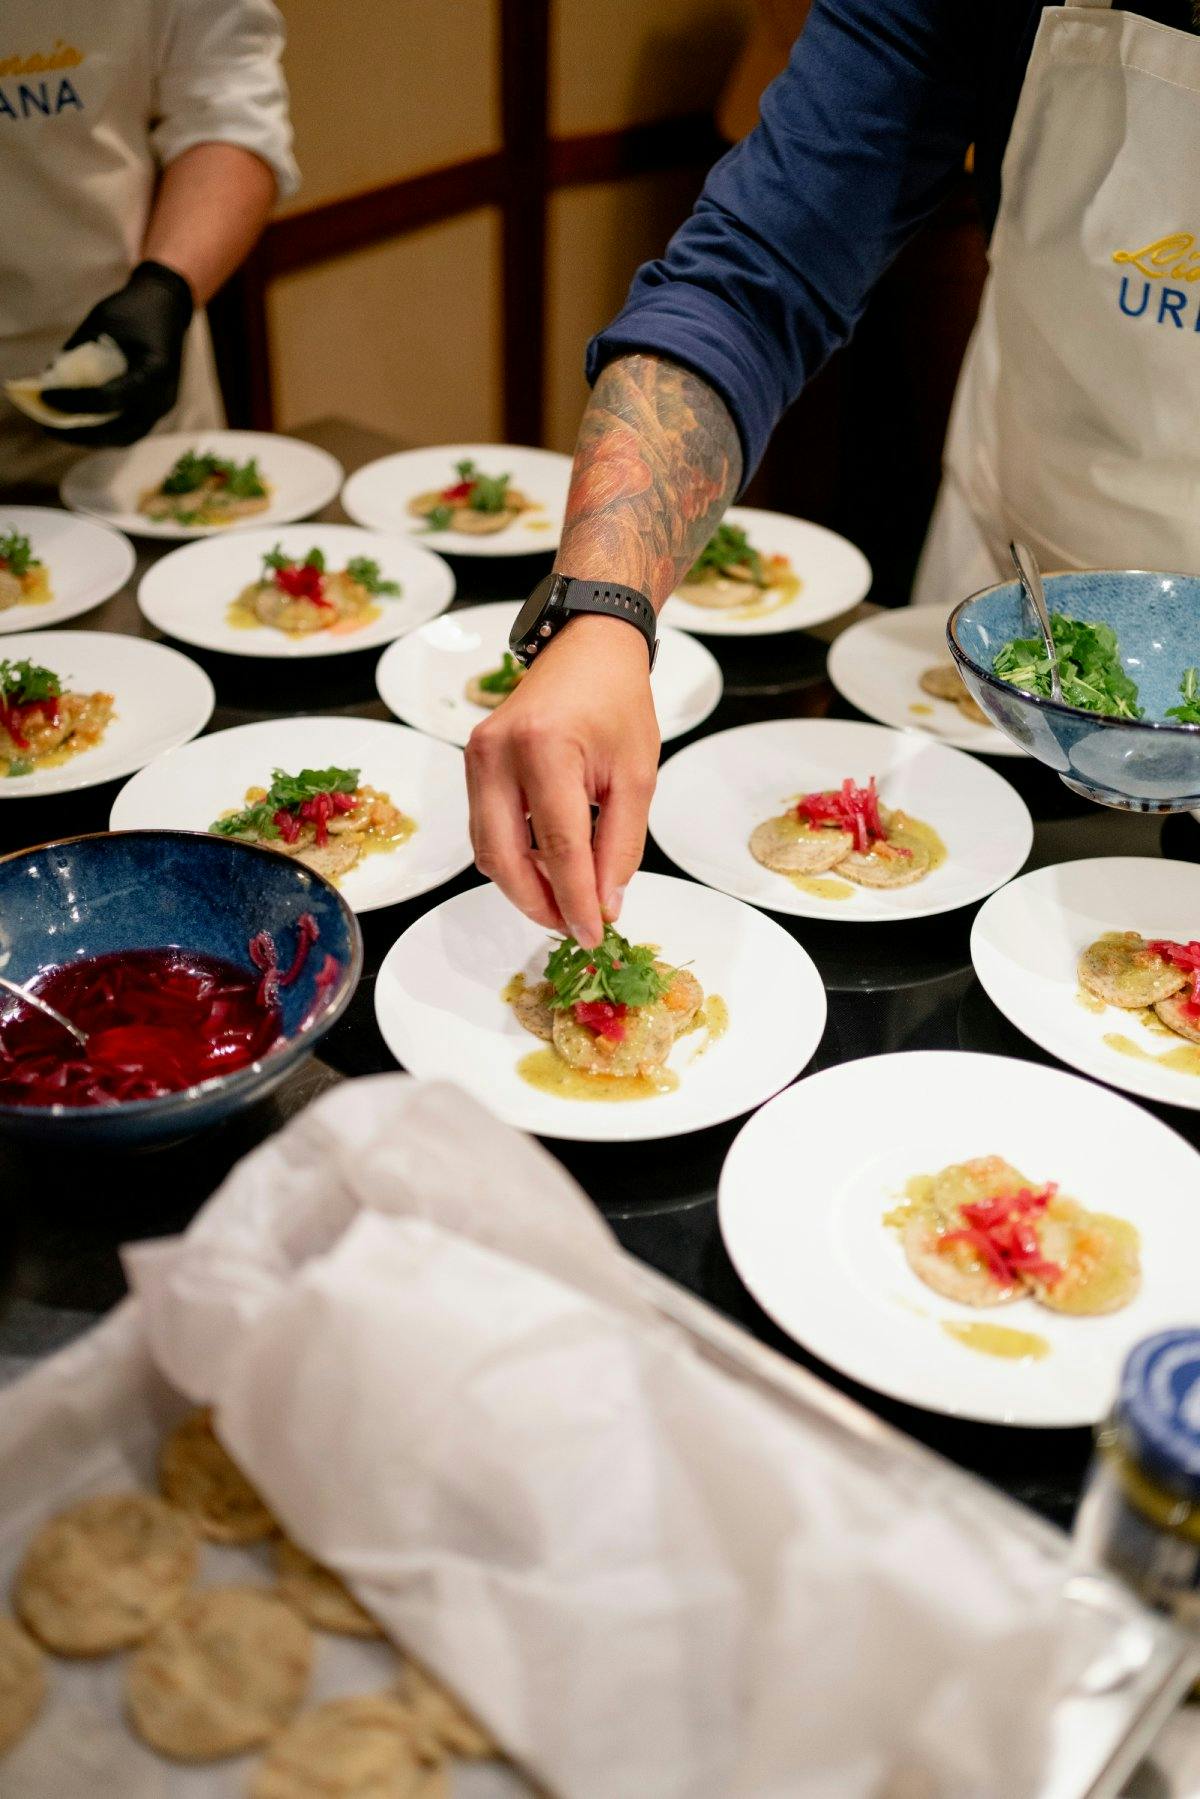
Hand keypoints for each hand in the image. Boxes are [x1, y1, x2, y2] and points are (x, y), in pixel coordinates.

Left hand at [41, 261, 193, 446]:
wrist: (166, 308)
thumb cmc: (133, 309)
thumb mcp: (101, 322)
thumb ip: (78, 353)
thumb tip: (46, 382)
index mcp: (154, 372)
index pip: (108, 399)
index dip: (73, 402)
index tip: (44, 397)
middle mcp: (162, 398)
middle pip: (119, 431)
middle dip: (80, 434)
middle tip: (48, 427)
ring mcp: (162, 408)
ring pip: (124, 437)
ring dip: (91, 438)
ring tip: (61, 430)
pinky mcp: (156, 410)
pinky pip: (129, 431)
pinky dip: (104, 432)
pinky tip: (79, 425)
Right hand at [466, 614, 659, 947]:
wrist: (587, 650)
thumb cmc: (618, 705)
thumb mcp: (637, 777)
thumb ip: (620, 845)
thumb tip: (606, 905)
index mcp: (545, 749)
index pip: (558, 846)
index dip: (576, 900)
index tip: (595, 935)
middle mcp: (498, 753)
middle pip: (504, 856)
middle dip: (538, 903)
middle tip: (574, 927)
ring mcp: (477, 757)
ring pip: (488, 849)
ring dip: (523, 885)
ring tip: (565, 901)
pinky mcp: (472, 762)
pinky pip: (485, 828)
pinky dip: (514, 858)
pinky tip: (547, 868)